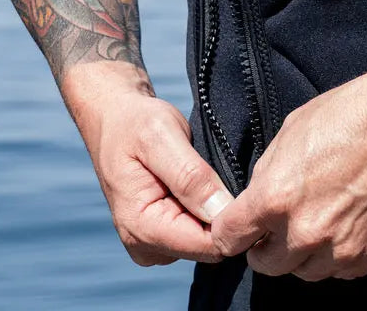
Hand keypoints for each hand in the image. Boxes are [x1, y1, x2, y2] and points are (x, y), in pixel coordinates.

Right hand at [64, 63, 233, 266]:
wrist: (116, 120)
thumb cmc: (136, 123)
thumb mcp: (162, 138)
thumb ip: (190, 176)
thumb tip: (222, 211)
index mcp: (141, 227)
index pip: (206, 245)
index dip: (233, 221)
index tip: (250, 190)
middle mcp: (145, 246)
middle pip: (209, 246)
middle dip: (227, 216)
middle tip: (234, 174)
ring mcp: (155, 243)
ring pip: (208, 240)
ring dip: (218, 210)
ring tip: (216, 175)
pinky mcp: (164, 235)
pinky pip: (200, 230)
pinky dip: (210, 209)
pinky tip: (207, 184)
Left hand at [211, 57, 366, 280]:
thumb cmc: (354, 112)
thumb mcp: (293, 128)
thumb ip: (268, 172)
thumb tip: (257, 199)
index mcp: (276, 198)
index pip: (228, 238)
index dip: (228, 233)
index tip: (235, 232)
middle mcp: (305, 232)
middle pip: (266, 265)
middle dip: (267, 246)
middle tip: (282, 222)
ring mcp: (342, 249)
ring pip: (306, 271)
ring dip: (305, 252)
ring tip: (322, 217)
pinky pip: (343, 269)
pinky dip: (341, 253)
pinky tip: (350, 221)